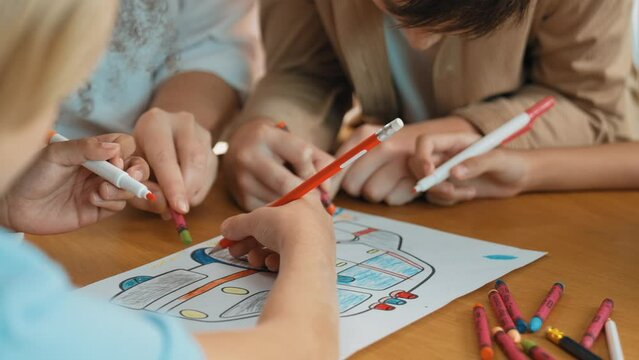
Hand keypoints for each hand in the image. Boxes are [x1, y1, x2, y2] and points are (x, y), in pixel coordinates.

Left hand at [0, 134, 149, 233]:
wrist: (14, 205)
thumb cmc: (31, 174)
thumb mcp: (56, 154)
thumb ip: (86, 148)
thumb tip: (115, 149)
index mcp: (93, 151)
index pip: (124, 145)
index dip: (125, 152)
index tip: (114, 159)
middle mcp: (101, 169)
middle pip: (135, 167)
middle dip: (138, 171)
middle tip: (129, 177)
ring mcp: (101, 189)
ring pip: (129, 188)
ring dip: (121, 189)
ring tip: (100, 191)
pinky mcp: (98, 210)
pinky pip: (117, 206)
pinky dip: (110, 203)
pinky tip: (91, 200)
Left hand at [132, 108, 216, 217]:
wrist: (156, 136)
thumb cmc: (139, 154)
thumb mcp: (131, 168)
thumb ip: (142, 186)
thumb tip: (164, 206)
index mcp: (155, 122)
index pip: (165, 156)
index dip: (172, 184)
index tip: (178, 207)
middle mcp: (182, 122)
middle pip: (193, 158)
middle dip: (188, 189)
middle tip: (180, 210)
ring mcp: (201, 133)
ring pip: (205, 168)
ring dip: (193, 191)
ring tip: (177, 203)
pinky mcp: (212, 147)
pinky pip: (211, 174)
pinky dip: (199, 190)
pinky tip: (185, 194)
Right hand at [220, 195, 334, 270]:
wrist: (309, 257)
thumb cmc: (285, 227)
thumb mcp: (255, 220)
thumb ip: (239, 224)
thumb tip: (225, 229)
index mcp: (306, 200)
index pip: (275, 207)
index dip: (252, 219)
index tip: (236, 231)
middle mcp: (316, 219)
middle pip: (277, 229)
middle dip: (251, 240)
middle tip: (234, 249)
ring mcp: (319, 240)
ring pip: (284, 245)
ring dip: (262, 253)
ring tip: (251, 259)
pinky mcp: (318, 260)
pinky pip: (294, 258)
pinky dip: (278, 261)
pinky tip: (269, 264)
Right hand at [223, 118, 333, 210]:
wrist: (240, 146)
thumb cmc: (276, 145)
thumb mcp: (295, 141)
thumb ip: (319, 160)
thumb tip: (327, 189)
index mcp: (266, 136)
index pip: (301, 155)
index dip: (314, 171)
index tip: (318, 180)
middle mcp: (249, 156)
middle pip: (287, 183)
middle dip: (306, 193)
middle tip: (315, 197)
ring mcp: (243, 179)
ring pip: (280, 200)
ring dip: (295, 204)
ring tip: (300, 199)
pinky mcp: (242, 198)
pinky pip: (271, 210)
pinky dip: (282, 209)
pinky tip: (284, 203)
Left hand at [336, 116, 477, 205]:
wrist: (441, 140)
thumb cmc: (395, 148)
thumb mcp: (370, 143)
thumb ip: (346, 160)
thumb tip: (319, 183)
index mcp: (364, 135)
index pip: (336, 168)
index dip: (330, 184)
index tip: (328, 195)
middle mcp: (381, 145)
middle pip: (353, 186)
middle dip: (358, 188)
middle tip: (371, 180)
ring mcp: (401, 160)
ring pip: (372, 195)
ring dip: (379, 193)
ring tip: (390, 179)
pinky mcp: (416, 177)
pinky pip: (392, 200)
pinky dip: (397, 196)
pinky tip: (402, 183)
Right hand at [409, 133, 530, 205]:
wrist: (520, 178)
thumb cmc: (513, 162)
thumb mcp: (499, 159)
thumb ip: (477, 163)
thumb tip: (454, 173)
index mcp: (455, 141)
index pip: (426, 143)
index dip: (421, 156)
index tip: (429, 173)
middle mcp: (446, 155)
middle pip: (419, 165)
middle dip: (431, 181)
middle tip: (450, 189)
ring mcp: (446, 172)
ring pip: (427, 183)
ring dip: (443, 193)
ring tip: (468, 192)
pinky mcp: (450, 186)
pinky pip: (435, 196)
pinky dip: (448, 200)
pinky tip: (469, 194)